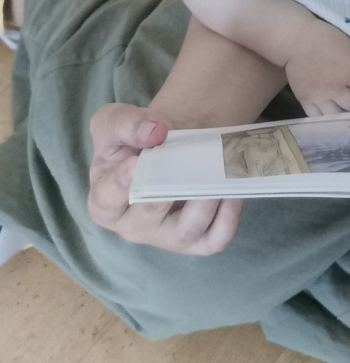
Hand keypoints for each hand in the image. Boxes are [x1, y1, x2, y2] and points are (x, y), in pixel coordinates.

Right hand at [87, 103, 241, 254]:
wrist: (167, 147)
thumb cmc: (132, 140)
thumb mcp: (113, 122)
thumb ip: (122, 123)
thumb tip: (153, 133)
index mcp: (104, 202)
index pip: (107, 199)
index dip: (120, 182)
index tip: (136, 161)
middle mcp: (133, 227)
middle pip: (149, 216)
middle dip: (169, 188)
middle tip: (188, 163)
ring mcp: (166, 236)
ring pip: (185, 231)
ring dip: (204, 203)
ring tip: (217, 174)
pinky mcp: (195, 240)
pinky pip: (213, 240)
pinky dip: (227, 220)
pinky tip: (232, 192)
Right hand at [284, 19, 349, 115]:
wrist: (295, 41)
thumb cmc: (325, 37)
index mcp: (349, 72)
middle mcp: (335, 88)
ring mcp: (319, 96)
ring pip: (337, 114)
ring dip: (348, 115)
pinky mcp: (305, 99)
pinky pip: (318, 116)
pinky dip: (328, 118)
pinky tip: (334, 115)